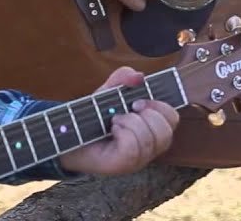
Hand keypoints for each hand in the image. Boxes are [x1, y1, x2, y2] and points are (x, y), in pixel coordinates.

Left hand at [58, 67, 177, 174]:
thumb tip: (139, 76)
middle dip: (148, 115)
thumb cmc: (93, 116)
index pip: (173, 118)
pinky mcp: (124, 165)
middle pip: (166, 131)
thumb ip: (123, 78)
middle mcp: (148, 145)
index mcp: (150, 127)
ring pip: (149, 139)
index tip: (140, 100)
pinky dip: (123, 133)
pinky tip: (113, 130)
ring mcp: (138, 158)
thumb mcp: (108, 92)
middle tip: (129, 109)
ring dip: (131, 123)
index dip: (162, 106)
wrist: (68, 134)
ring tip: (115, 120)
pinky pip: (133, 148)